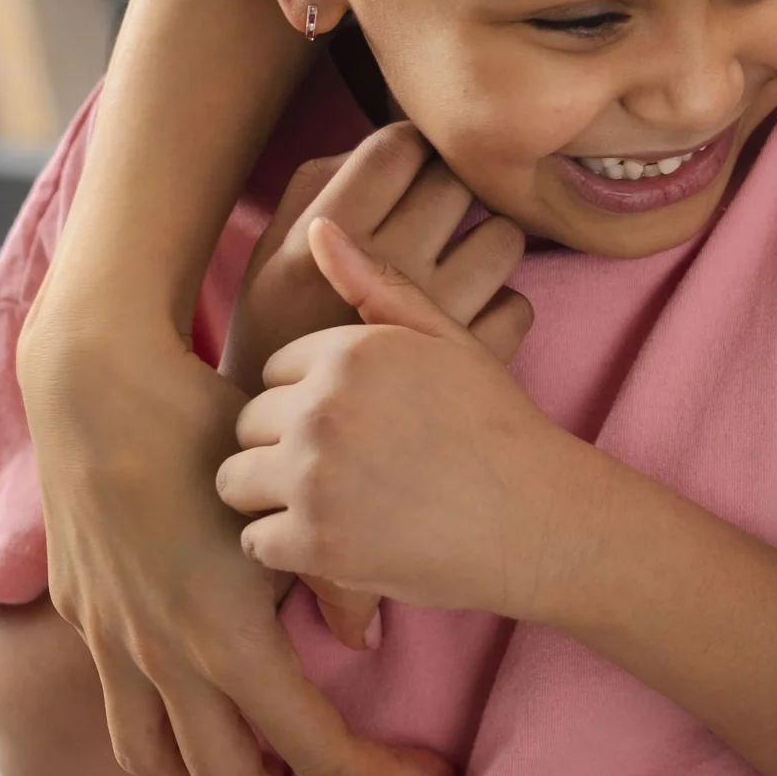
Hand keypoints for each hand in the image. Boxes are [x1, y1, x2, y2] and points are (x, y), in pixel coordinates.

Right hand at [16, 287, 458, 775]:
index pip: (316, 748)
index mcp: (226, 637)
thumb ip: (336, 576)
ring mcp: (117, 647)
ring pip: (167, 766)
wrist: (100, 388)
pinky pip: (126, 722)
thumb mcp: (290, 505)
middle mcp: (165, 658)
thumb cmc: (212, 428)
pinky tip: (207, 740)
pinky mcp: (90, 625)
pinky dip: (168, 751)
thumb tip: (365, 642)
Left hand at [221, 124, 533, 643]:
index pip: (278, 370)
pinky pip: (256, 542)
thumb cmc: (497, 430)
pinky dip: (289, 548)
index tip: (362, 424)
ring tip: (336, 503)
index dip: (315, 399)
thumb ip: (379, 287)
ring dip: (274, 496)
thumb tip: (319, 227)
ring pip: (236, 480)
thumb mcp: (450, 343)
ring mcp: (314, 476)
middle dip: (286, 445)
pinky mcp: (313, 543)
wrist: (539, 521)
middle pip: (249, 422)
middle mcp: (324, 407)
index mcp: (351, 352)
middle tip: (351, 469)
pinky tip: (340, 540)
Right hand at [222, 122, 531, 390]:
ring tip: (453, 269)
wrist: (284, 448)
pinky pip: (519, 303)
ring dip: (484, 246)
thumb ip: (317, 188)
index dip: (412, 150)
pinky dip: (499, 308)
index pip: (400, 145)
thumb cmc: (280, 336)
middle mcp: (386, 267)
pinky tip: (464, 321)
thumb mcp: (270, 256)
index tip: (408, 171)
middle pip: (458, 182)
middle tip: (431, 220)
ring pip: (504, 238)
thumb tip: (389, 143)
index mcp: (328, 234)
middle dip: (450, 192)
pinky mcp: (472, 363)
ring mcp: (437, 317)